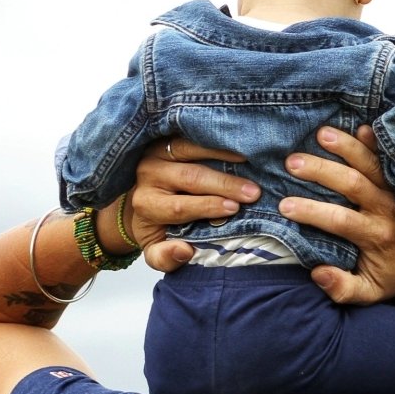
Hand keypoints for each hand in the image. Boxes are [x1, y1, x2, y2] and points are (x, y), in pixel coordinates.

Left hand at [124, 138, 259, 271]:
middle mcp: (148, 175)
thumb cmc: (157, 227)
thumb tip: (184, 251)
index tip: (234, 209)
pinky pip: (193, 135)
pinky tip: (238, 143)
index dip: (207, 206)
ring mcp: (157, 152)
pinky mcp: (167, 137)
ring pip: (190, 149)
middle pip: (189, 177)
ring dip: (223, 154)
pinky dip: (216, 138)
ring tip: (250, 161)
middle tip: (252, 192)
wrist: (142, 199)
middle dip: (223, 184)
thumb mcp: (155, 250)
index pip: (178, 207)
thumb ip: (165, 258)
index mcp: (146, 205)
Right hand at [280, 127, 394, 310]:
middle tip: (291, 162)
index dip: (312, 212)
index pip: (340, 220)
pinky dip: (377, 142)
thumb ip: (343, 288)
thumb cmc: (391, 276)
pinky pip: (390, 158)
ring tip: (321, 133)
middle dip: (322, 171)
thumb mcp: (368, 293)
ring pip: (371, 164)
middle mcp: (386, 210)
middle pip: (353, 184)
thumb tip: (317, 273)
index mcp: (375, 237)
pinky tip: (360, 126)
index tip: (284, 206)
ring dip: (346, 147)